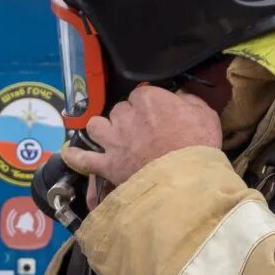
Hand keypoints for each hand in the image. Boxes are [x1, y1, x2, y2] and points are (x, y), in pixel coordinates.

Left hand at [60, 84, 223, 189]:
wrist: (186, 180)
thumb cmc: (199, 145)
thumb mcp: (205, 114)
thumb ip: (189, 101)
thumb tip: (181, 98)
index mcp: (149, 99)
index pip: (141, 94)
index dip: (149, 105)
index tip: (157, 115)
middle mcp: (125, 115)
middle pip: (119, 110)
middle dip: (128, 118)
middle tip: (142, 131)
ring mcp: (114, 140)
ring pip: (96, 125)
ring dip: (103, 129)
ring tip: (112, 137)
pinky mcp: (107, 164)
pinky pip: (83, 159)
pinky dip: (76, 157)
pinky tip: (70, 154)